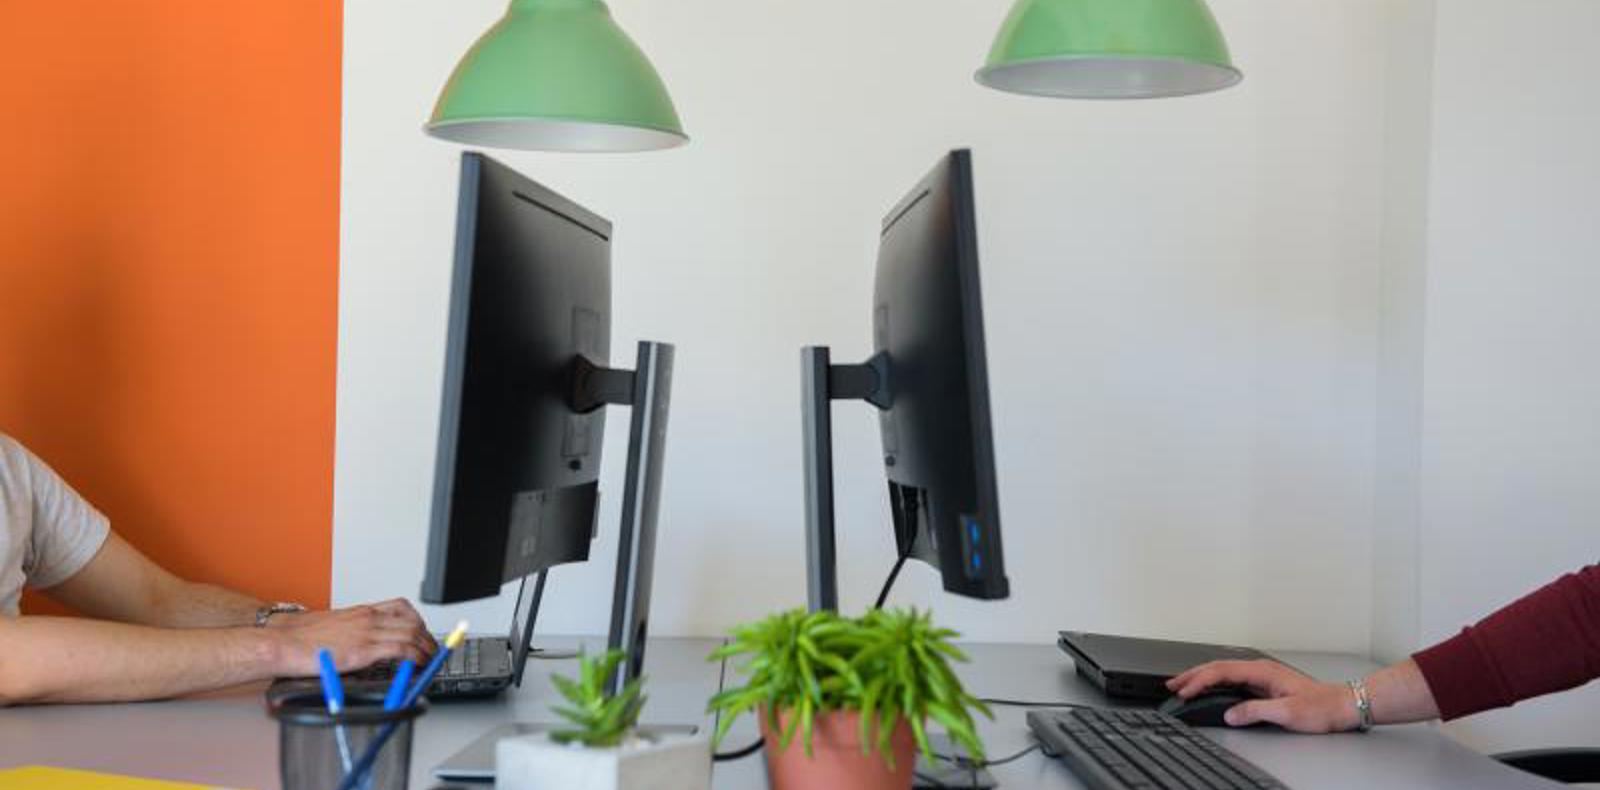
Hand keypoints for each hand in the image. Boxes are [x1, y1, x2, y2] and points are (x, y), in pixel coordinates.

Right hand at [267, 599, 438, 675]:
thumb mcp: (334, 626)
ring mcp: (367, 633)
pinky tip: (418, 664)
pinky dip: (415, 656)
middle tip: (432, 649)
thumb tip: (363, 647)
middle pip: (412, 621)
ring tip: (430, 659)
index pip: (401, 607)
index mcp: (361, 611)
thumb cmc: (300, 637)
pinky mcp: (362, 650)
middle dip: (427, 636)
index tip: (423, 632)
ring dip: (426, 647)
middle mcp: (368, 618)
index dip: (418, 620)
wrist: (282, 641)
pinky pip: (400, 649)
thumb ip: (352, 632)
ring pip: (411, 633)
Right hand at [1166, 659, 1358, 732]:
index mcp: (1262, 671)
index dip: (1200, 681)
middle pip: (1218, 667)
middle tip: (1172, 685)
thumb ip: (1256, 711)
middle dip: (1193, 675)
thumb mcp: (1288, 712)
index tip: (1185, 691)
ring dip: (1201, 677)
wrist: (1343, 705)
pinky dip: (1214, 682)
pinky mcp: (1263, 683)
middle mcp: (1260, 669)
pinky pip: (1231, 679)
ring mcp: (1261, 675)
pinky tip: (1208, 688)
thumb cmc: (1321, 707)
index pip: (1222, 672)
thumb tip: (1230, 714)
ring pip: (1223, 672)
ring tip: (1183, 685)